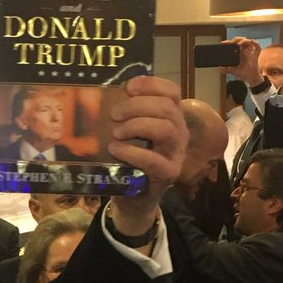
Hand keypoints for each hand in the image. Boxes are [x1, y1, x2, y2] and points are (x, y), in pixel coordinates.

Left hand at [107, 75, 187, 219]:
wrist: (134, 198)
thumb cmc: (130, 160)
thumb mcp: (129, 134)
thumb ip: (124, 116)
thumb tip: (103, 95)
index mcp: (171, 118)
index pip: (171, 92)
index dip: (152, 85)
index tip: (129, 87)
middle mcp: (179, 133)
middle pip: (167, 108)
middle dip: (138, 106)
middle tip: (114, 114)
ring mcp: (176, 154)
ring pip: (166, 129)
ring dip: (137, 126)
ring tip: (116, 133)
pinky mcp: (168, 174)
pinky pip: (154, 160)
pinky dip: (132, 152)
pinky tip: (116, 150)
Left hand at [223, 37, 261, 86]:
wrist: (250, 78)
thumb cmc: (243, 74)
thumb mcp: (232, 71)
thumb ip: (225, 69)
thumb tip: (219, 67)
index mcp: (238, 53)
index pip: (233, 44)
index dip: (229, 42)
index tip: (223, 43)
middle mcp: (244, 51)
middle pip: (241, 40)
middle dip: (236, 39)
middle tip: (231, 42)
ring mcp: (250, 52)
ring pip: (248, 42)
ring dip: (244, 41)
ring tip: (239, 44)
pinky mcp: (255, 55)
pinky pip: (257, 47)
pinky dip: (255, 43)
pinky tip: (250, 42)